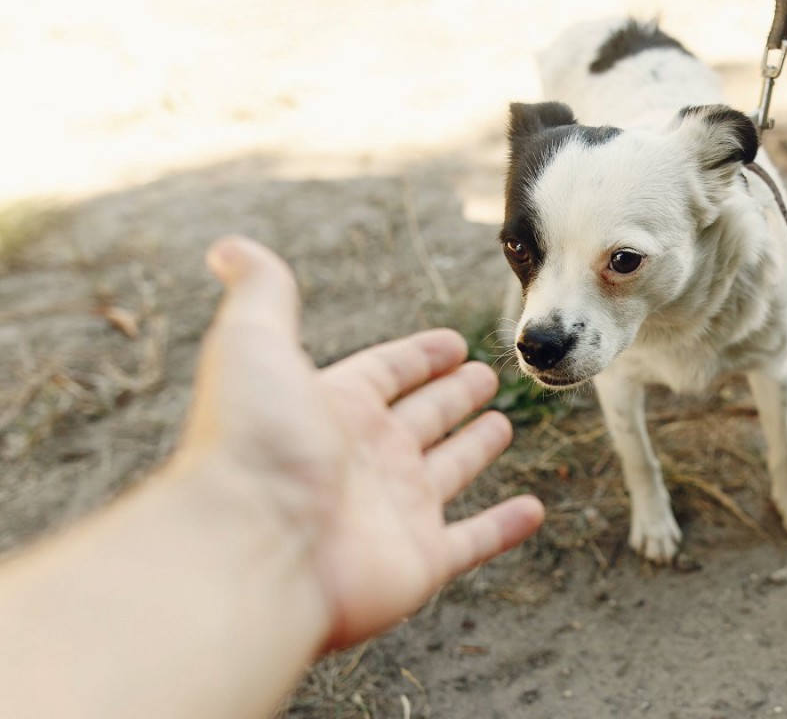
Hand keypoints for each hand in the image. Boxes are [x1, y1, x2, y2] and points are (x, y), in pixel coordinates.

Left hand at [178, 236, 543, 649]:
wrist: (251, 550)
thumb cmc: (251, 444)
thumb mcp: (254, 344)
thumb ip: (261, 293)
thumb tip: (229, 246)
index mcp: (334, 407)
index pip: (386, 372)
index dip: (418, 356)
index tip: (452, 343)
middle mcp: (364, 457)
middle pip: (420, 418)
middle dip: (451, 395)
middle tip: (486, 377)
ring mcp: (393, 513)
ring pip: (447, 473)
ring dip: (475, 450)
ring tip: (503, 427)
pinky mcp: (419, 562)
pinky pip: (474, 540)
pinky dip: (504, 528)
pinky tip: (534, 511)